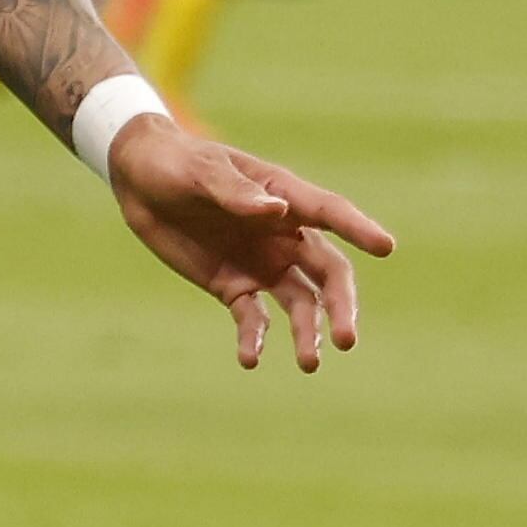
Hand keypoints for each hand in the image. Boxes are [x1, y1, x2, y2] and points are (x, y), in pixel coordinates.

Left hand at [106, 117, 394, 374]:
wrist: (140, 180)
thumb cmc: (178, 163)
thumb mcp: (202, 172)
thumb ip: (236, 192)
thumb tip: (275, 211)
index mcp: (285, 196)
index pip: (331, 214)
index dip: (360, 229)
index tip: (386, 247)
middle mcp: (285, 235)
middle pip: (328, 272)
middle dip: (340, 305)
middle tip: (347, 338)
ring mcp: (263, 263)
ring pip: (300, 302)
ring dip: (308, 333)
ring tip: (308, 363)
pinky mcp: (234, 286)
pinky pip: (253, 317)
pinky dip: (255, 338)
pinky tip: (250, 359)